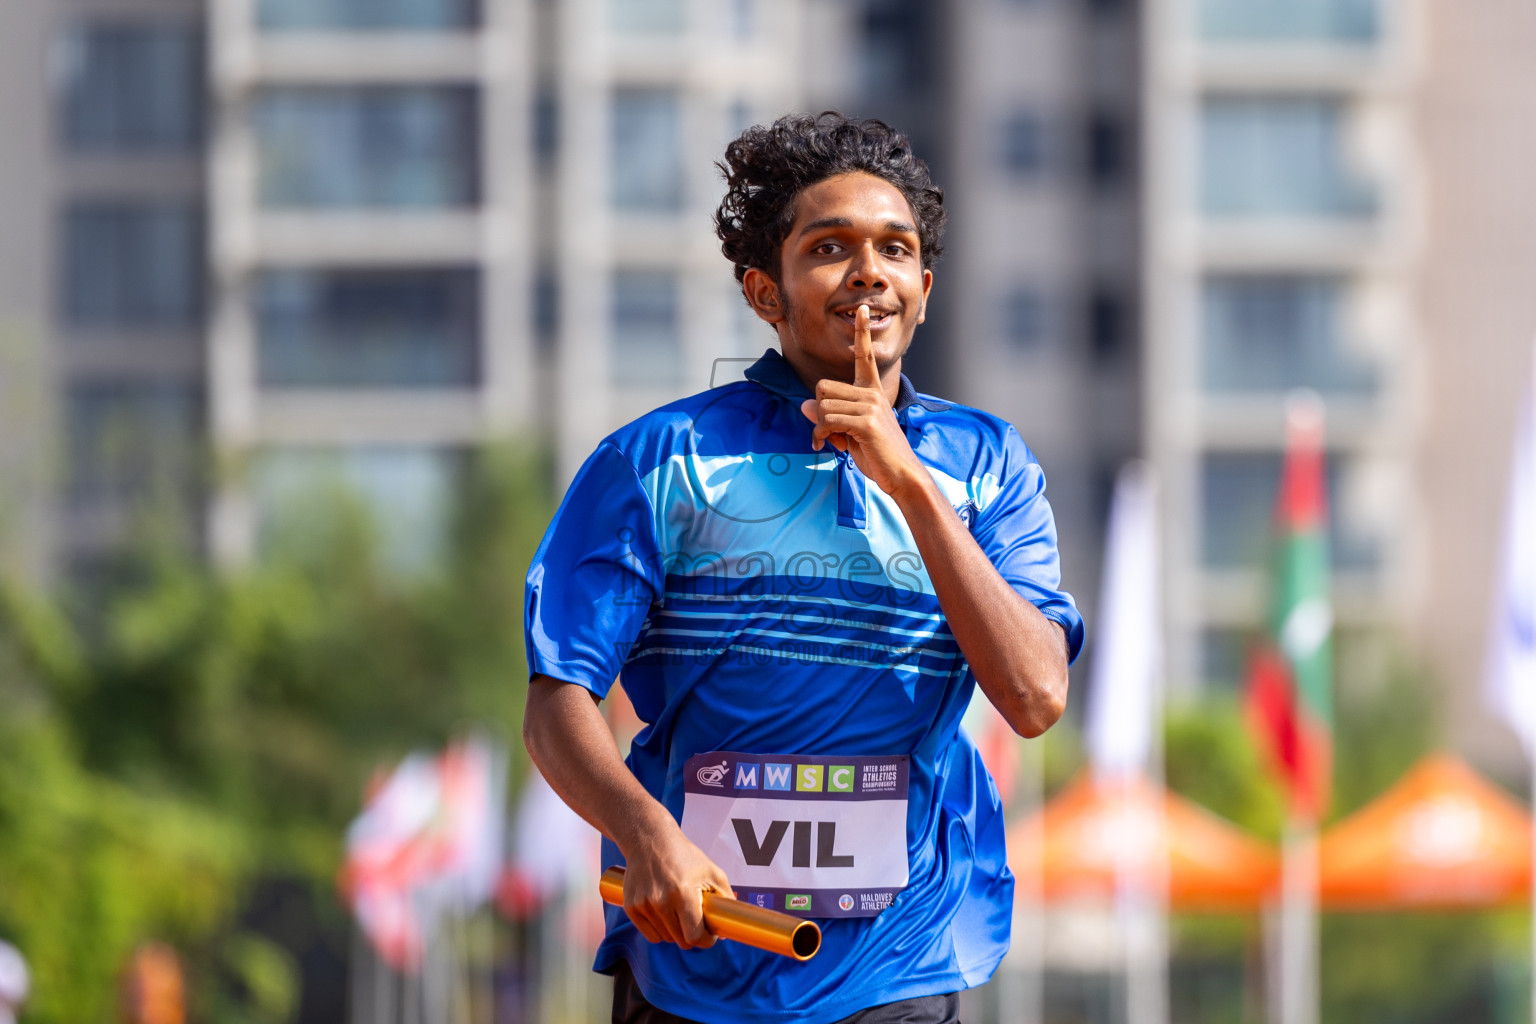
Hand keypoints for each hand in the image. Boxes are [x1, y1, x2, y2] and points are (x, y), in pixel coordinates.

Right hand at [619, 820, 731, 950]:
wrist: (650, 840)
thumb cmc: (685, 856)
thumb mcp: (713, 872)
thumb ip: (725, 899)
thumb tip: (726, 928)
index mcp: (683, 893)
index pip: (695, 937)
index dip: (706, 940)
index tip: (709, 933)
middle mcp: (661, 901)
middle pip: (681, 941)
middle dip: (692, 935)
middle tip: (695, 920)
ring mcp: (643, 905)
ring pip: (665, 939)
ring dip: (675, 931)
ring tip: (678, 910)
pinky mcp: (631, 907)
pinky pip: (650, 934)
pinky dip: (659, 929)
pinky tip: (664, 912)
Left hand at [799, 304, 928, 498]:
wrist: (901, 476)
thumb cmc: (877, 455)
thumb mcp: (848, 433)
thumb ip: (829, 417)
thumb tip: (804, 405)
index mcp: (872, 391)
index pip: (864, 356)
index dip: (862, 332)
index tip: (861, 309)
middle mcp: (872, 393)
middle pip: (822, 388)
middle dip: (818, 412)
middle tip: (830, 432)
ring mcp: (870, 406)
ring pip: (822, 405)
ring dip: (819, 428)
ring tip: (834, 441)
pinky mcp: (866, 422)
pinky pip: (826, 420)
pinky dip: (820, 435)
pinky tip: (829, 445)